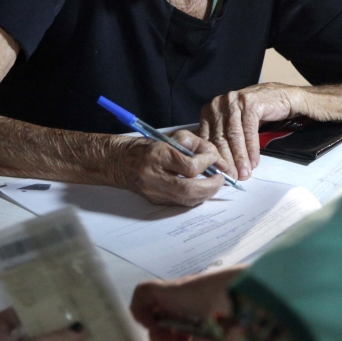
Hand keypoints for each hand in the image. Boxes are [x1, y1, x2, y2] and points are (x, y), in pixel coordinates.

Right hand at [110, 130, 227, 205]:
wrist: (120, 162)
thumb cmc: (148, 147)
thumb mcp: (171, 137)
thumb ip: (195, 144)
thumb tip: (215, 157)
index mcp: (157, 156)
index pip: (189, 166)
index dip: (207, 163)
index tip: (214, 158)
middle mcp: (154, 176)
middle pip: (189, 189)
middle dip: (211, 186)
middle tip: (221, 179)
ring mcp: (154, 192)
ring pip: (186, 200)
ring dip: (206, 194)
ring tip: (215, 184)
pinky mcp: (156, 201)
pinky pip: (181, 203)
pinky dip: (196, 197)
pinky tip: (202, 190)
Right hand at [130, 270, 240, 340]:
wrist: (250, 282)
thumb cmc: (223, 300)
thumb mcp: (208, 330)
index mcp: (173, 292)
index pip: (142, 292)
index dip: (139, 311)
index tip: (153, 327)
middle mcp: (179, 292)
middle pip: (156, 310)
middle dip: (160, 331)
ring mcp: (193, 295)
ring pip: (173, 314)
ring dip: (175, 331)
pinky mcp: (208, 299)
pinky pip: (189, 313)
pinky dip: (191, 326)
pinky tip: (203, 335)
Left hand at [199, 83, 298, 179]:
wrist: (280, 99)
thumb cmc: (254, 115)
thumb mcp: (233, 126)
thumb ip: (222, 140)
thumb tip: (216, 168)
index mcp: (209, 111)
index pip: (207, 138)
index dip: (213, 159)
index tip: (219, 175)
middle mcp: (218, 104)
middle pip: (219, 137)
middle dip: (226, 161)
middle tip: (232, 178)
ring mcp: (234, 102)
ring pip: (234, 136)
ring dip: (240, 158)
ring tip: (244, 173)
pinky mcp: (250, 103)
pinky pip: (249, 131)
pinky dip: (252, 149)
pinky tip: (254, 162)